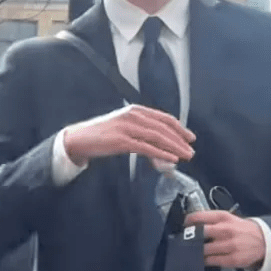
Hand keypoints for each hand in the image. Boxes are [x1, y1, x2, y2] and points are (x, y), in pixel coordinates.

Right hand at [63, 106, 194, 166]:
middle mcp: (133, 116)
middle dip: (180, 140)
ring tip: (185, 156)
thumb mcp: (125, 127)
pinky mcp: (121, 141)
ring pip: (158, 137)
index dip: (180, 128)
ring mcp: (127, 128)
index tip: (190, 138)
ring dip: (174, 148)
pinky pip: (146, 148)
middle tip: (191, 151)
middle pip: (163, 128)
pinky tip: (171, 159)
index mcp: (136, 111)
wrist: (79, 139)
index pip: (164, 118)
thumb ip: (142, 132)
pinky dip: (161, 154)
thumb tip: (161, 145)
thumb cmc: (102, 135)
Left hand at [184, 211, 265, 269]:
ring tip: (192, 252)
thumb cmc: (242, 230)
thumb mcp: (229, 219)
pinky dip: (204, 260)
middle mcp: (225, 230)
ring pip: (203, 250)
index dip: (188, 222)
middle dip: (189, 238)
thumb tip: (192, 225)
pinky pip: (211, 261)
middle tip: (185, 241)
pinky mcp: (232, 259)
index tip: (184, 226)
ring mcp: (229, 245)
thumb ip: (212, 220)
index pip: (199, 217)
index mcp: (223, 217)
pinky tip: (202, 259)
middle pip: (199, 233)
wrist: (264, 241)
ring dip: (196, 251)